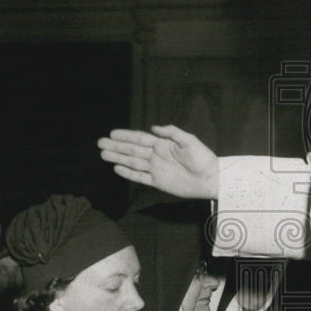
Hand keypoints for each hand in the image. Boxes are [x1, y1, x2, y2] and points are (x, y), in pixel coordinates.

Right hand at [97, 125, 218, 199]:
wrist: (210, 179)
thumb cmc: (203, 158)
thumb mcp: (190, 141)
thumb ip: (172, 133)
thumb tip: (153, 128)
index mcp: (163, 145)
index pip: (140, 139)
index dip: (126, 136)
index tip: (112, 133)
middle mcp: (156, 156)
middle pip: (132, 150)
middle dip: (116, 146)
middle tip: (100, 143)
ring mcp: (156, 169)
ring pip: (132, 162)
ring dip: (118, 158)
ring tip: (103, 154)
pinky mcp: (158, 182)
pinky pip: (140, 177)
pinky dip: (128, 173)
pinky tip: (117, 168)